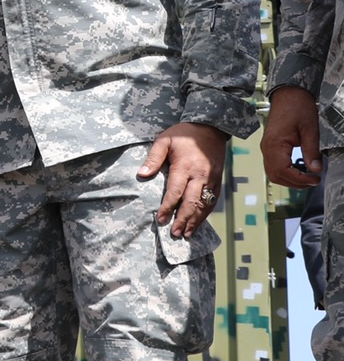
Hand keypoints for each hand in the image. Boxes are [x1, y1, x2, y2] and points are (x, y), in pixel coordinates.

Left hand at [141, 121, 228, 237]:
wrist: (210, 127)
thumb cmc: (183, 133)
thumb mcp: (164, 140)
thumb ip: (153, 158)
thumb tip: (141, 174)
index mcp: (185, 166)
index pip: (175, 192)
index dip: (167, 207)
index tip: (159, 219)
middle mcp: (200, 175)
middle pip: (192, 202)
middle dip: (183, 219)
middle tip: (175, 233)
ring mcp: (212, 178)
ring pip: (205, 204)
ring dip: (196, 220)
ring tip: (187, 234)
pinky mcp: (218, 179)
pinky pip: (213, 200)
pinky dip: (206, 212)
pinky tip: (199, 222)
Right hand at [263, 85, 322, 188]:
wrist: (288, 94)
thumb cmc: (298, 107)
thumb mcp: (310, 129)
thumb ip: (312, 151)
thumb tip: (316, 169)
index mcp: (275, 144)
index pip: (283, 171)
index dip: (299, 179)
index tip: (315, 179)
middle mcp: (267, 148)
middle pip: (276, 175)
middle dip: (295, 183)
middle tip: (313, 181)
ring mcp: (266, 148)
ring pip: (273, 173)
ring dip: (289, 179)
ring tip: (307, 178)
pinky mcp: (270, 146)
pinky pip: (274, 165)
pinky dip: (285, 172)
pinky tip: (299, 170)